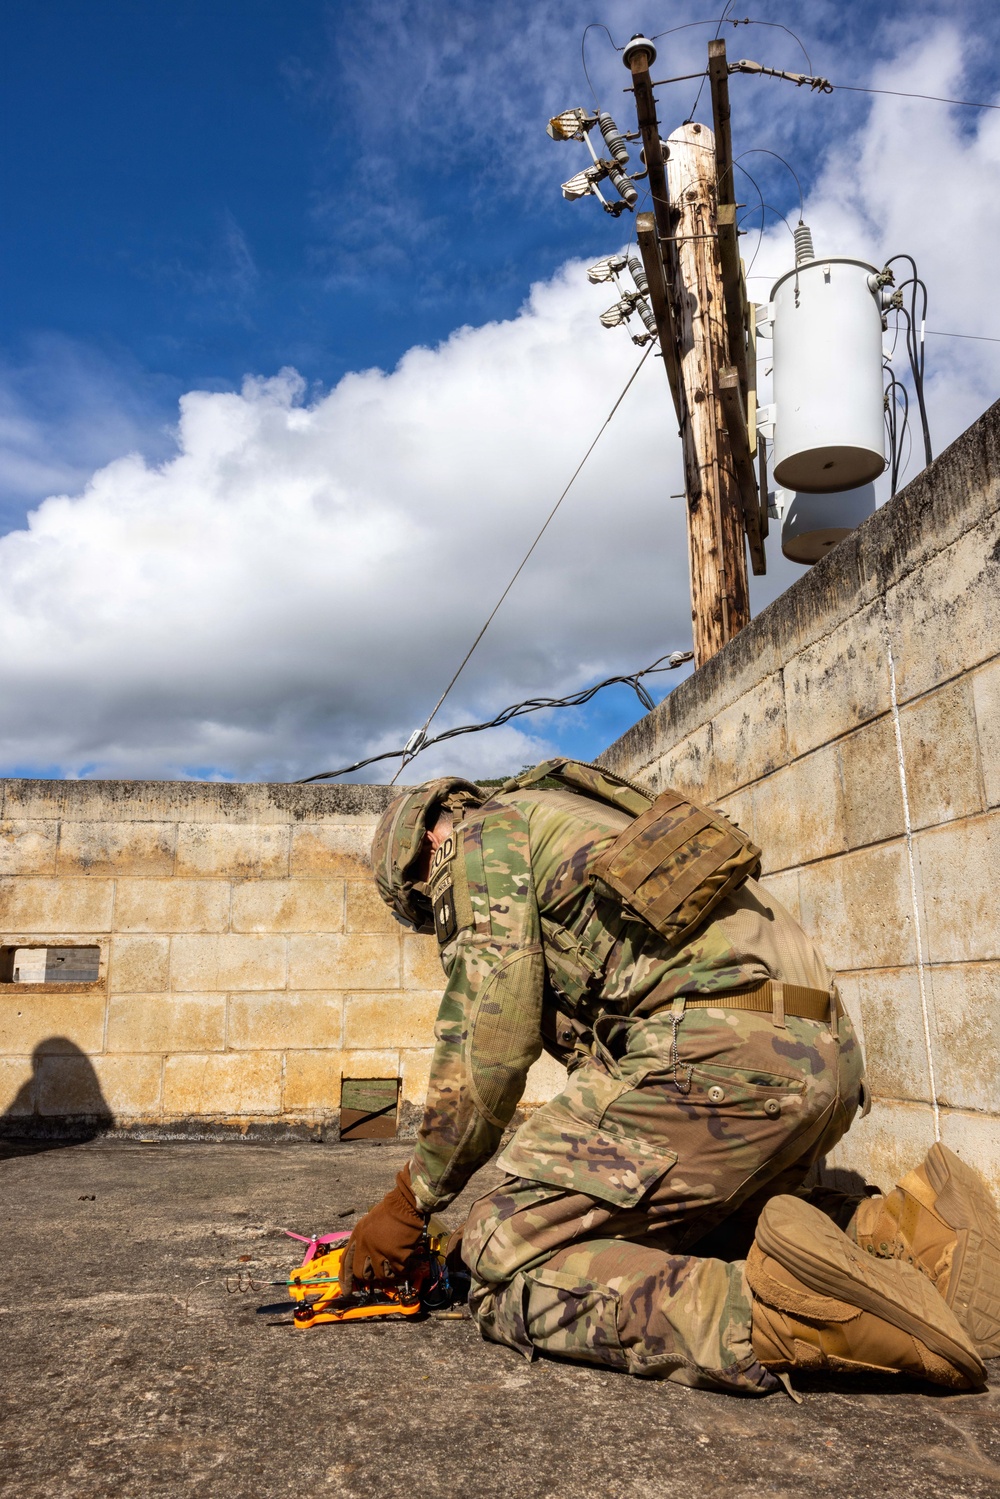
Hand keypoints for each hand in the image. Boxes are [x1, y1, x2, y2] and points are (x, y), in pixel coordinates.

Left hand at [338, 1163, 426, 1295]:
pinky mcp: (395, 1255)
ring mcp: (380, 1251)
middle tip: (377, 1275)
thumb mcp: (369, 1223)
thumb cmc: (390, 1211)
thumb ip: (363, 1240)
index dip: (345, 1278)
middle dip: (369, 1277)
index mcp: (357, 1235)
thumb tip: (363, 1259)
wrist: (406, 1204)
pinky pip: (397, 1272)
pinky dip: (402, 1270)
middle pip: (361, 1273)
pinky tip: (405, 1263)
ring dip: (388, 1274)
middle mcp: (365, 1245)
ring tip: (395, 1265)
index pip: (345, 1261)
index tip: (346, 1290)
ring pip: (380, 1276)